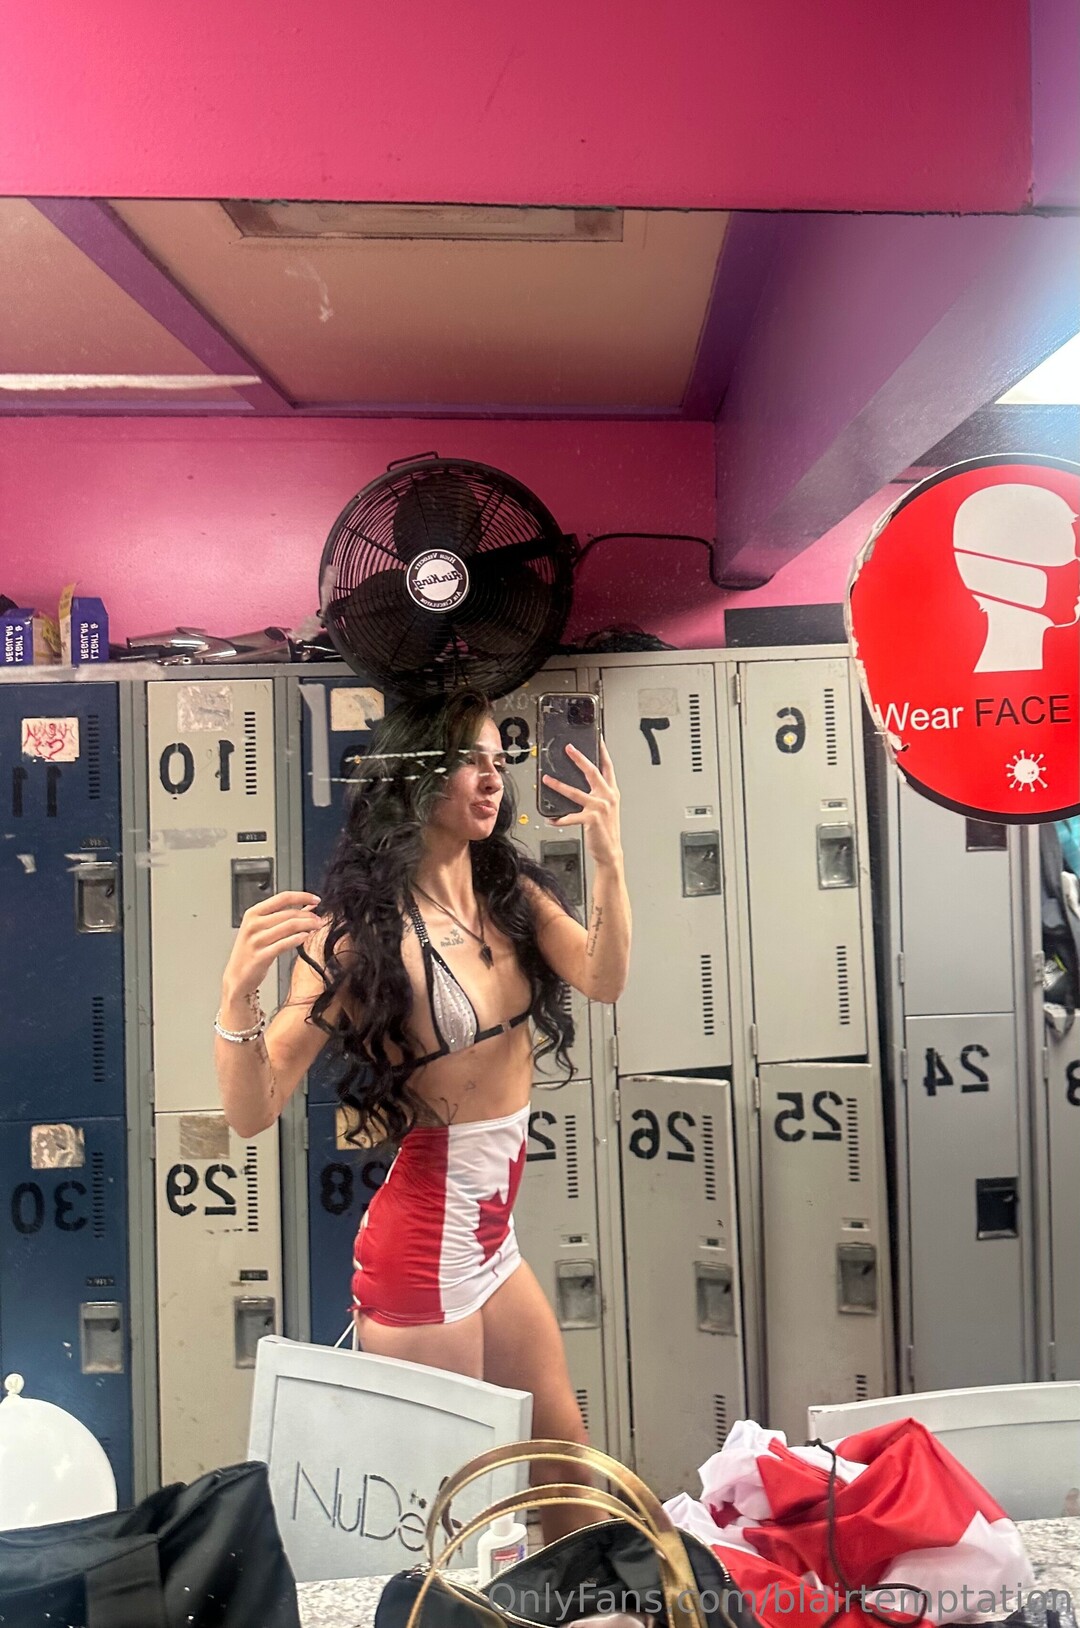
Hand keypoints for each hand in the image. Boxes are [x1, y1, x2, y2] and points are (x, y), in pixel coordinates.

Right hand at [221, 890, 322, 1001]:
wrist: (237, 975)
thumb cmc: (251, 950)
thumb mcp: (262, 928)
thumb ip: (283, 916)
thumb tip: (308, 905)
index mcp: (253, 913)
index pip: (282, 898)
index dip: (303, 896)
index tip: (317, 899)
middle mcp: (254, 924)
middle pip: (289, 913)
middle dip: (309, 915)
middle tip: (319, 919)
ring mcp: (256, 940)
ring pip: (289, 926)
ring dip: (308, 925)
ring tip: (317, 927)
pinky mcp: (261, 956)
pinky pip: (284, 944)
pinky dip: (298, 939)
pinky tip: (306, 937)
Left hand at [541, 738, 622, 866]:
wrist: (610, 852)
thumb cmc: (606, 830)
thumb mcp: (606, 807)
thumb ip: (597, 793)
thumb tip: (579, 782)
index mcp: (611, 791)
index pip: (608, 766)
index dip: (603, 751)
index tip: (598, 738)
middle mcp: (607, 796)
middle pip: (592, 772)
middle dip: (579, 758)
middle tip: (568, 748)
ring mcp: (599, 807)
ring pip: (575, 792)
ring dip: (558, 785)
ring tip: (546, 779)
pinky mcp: (591, 819)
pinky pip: (570, 816)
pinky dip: (559, 818)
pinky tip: (551, 819)